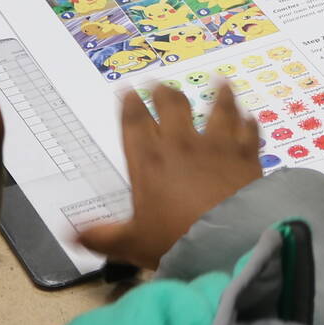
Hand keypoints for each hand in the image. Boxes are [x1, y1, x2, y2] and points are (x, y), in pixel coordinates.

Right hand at [76, 81, 262, 269]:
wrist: (229, 242)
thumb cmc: (176, 240)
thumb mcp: (133, 243)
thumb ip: (103, 237)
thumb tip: (73, 235)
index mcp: (149, 161)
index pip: (135, 123)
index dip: (129, 104)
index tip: (128, 91)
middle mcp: (182, 145)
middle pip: (173, 107)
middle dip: (164, 93)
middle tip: (160, 84)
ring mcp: (218, 147)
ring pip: (218, 109)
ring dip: (218, 94)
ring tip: (219, 81)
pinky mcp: (247, 156)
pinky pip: (249, 132)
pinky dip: (248, 123)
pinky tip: (250, 118)